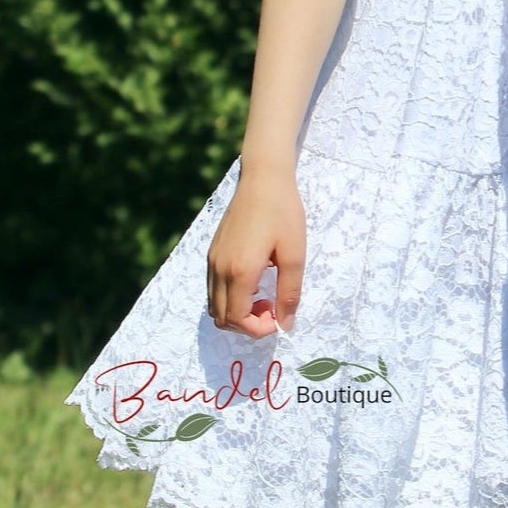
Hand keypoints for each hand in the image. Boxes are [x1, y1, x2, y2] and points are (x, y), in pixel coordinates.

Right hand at [206, 162, 306, 337]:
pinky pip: (213, 289)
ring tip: (263, 296)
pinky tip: (252, 281)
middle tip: (272, 307)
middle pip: (222, 319)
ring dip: (237, 312)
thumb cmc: (283, 213)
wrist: (263, 178)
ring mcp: (212, 260)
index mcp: (240, 271)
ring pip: (214, 306)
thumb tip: (286, 325)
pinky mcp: (212, 253)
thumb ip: (289, 293)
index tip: (278, 317)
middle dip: (247, 324)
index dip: (258, 329)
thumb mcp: (294, 254)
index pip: (237, 320)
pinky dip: (230, 298)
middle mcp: (219, 269)